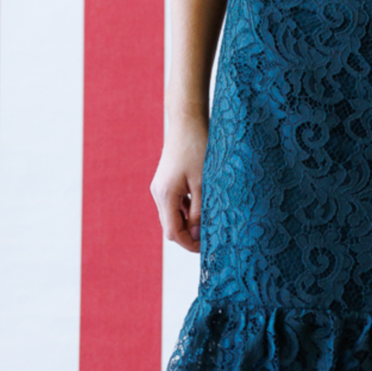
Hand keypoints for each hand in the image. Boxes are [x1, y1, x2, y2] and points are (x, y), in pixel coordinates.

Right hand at [151, 116, 208, 252]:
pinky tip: (204, 207)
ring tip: (211, 224)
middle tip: (212, 239)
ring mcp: (161, 188)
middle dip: (190, 236)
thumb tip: (196, 235)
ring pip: (173, 216)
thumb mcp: (204, 183)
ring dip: (190, 223)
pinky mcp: (167, 182)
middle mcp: (159, 193)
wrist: (187, 122)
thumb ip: (199, 211)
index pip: (173, 233)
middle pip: (171, 226)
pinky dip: (188, 211)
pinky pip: (176, 204)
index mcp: (165, 195)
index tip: (208, 248)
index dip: (189, 244)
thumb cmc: (197, 148)